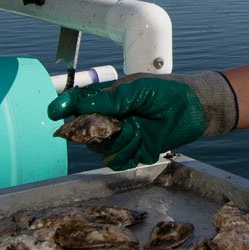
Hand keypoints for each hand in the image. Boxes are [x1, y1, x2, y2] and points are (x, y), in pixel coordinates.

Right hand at [47, 71, 236, 169]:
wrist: (194, 110)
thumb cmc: (167, 92)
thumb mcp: (138, 88)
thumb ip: (110, 98)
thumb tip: (81, 105)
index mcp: (105, 98)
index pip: (76, 104)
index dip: (63, 107)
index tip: (55, 112)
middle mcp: (108, 119)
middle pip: (83, 131)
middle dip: (96, 128)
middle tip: (117, 122)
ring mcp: (118, 137)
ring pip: (99, 148)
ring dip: (119, 139)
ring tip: (138, 127)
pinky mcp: (131, 154)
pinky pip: (116, 160)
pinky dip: (128, 152)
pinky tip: (143, 139)